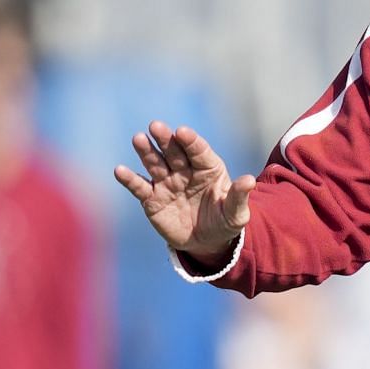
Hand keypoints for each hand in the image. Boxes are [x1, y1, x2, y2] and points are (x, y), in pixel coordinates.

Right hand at [114, 121, 255, 262]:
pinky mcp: (152, 198)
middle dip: (166, 139)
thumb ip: (239, 196)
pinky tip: (120, 170)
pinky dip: (129, 179)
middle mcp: (185, 170)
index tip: (182, 132)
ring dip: (146, 151)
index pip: (198, 150)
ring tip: (138, 139)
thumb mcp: (236, 213)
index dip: (191, 141)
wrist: (207, 242)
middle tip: (156, 126)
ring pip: (155, 163)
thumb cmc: (224, 222)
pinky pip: (140, 187)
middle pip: (174, 151)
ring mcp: (167, 183)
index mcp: (208, 168)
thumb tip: (250, 180)